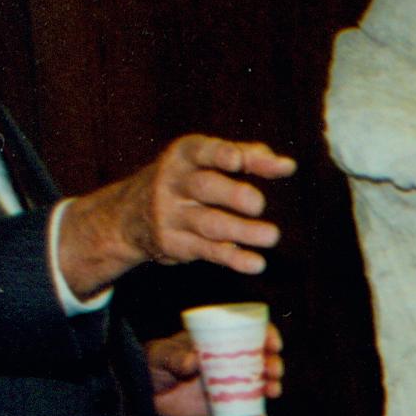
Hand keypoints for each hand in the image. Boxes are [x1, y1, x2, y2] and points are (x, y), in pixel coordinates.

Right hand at [62, 136, 294, 292]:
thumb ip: (248, 156)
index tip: (237, 160)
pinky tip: (256, 263)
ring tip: (271, 236)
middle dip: (233, 195)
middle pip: (204, 187)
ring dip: (242, 230)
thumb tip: (288, 165)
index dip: (220, 154)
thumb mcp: (205, 160)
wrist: (128, 214)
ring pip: (208, 223)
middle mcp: (173, 183)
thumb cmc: (185, 180)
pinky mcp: (174, 244)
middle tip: (257, 204)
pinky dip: (234, 258)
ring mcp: (171, 215)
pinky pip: (207, 251)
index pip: (203, 151)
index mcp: (184, 156)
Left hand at [146, 322, 283, 415]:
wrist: (145, 392)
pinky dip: (255, 414)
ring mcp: (229, 382)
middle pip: (261, 358)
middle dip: (274, 363)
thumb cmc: (153, 364)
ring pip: (259, 382)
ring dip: (272, 386)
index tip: (273, 343)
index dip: (267, 335)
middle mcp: (229, 360)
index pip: (249, 332)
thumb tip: (193, 362)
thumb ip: (175, 357)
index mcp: (218, 341)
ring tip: (272, 391)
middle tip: (272, 370)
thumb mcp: (161, 355)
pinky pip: (246, 408)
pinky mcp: (226, 403)